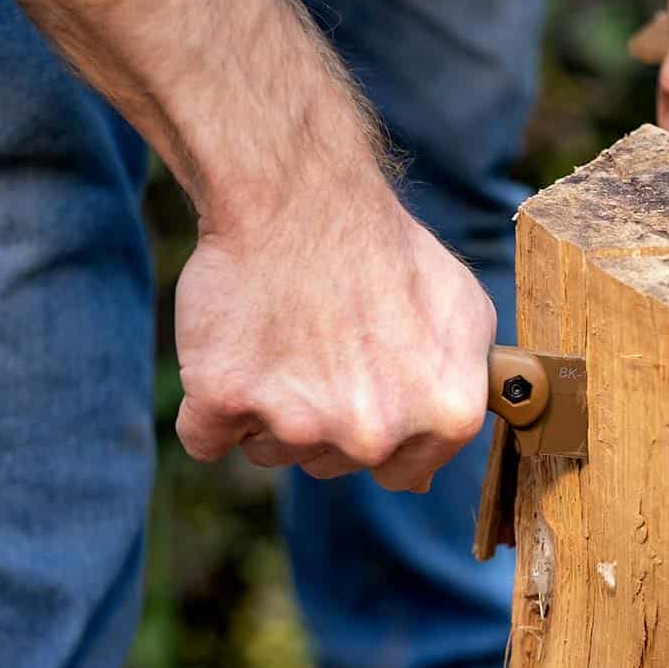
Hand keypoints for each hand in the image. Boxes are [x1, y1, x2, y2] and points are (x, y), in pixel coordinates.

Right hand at [174, 163, 495, 492]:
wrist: (297, 194)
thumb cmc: (383, 249)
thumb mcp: (463, 313)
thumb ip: (463, 390)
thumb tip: (427, 472)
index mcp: (444, 415)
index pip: (403, 473)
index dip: (379, 431)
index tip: (362, 388)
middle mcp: (374, 433)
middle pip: (332, 464)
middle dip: (321, 416)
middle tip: (319, 341)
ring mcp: (297, 423)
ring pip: (271, 451)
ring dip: (267, 409)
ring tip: (282, 334)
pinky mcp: (225, 403)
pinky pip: (205, 439)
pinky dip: (211, 409)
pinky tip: (232, 355)